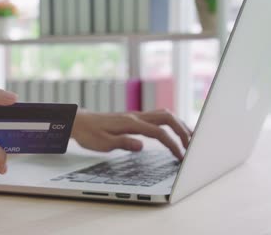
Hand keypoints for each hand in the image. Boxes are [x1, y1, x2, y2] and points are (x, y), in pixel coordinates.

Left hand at [71, 109, 192, 159]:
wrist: (79, 122)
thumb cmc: (89, 133)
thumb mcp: (102, 143)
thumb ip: (123, 143)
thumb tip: (142, 146)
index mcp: (130, 123)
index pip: (158, 132)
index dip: (172, 144)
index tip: (180, 156)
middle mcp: (135, 116)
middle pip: (167, 118)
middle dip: (182, 131)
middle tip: (191, 146)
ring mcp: (135, 116)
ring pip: (164, 115)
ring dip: (178, 125)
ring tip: (189, 138)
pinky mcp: (134, 118)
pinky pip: (157, 117)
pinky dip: (170, 123)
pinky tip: (174, 131)